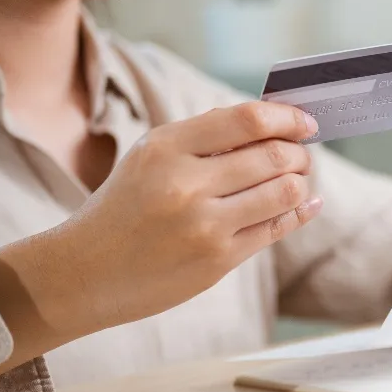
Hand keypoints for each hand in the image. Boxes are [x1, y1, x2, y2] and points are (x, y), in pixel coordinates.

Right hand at [10, 101, 321, 333]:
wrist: (84, 272)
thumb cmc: (125, 207)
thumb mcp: (150, 157)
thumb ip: (205, 138)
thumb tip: (272, 122)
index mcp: (166, 147)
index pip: (248, 119)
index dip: (287, 118)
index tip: (305, 122)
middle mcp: (186, 184)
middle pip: (274, 156)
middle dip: (299, 153)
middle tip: (303, 155)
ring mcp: (204, 225)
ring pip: (284, 192)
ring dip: (301, 182)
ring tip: (298, 179)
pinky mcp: (218, 260)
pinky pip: (276, 228)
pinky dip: (299, 212)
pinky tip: (307, 204)